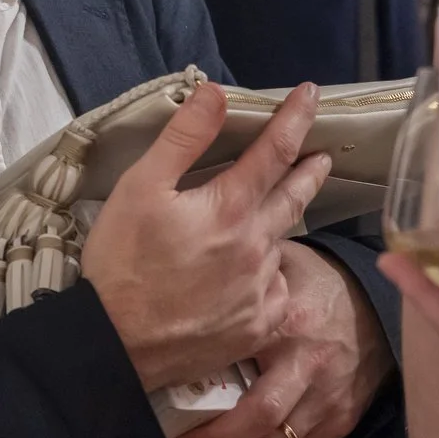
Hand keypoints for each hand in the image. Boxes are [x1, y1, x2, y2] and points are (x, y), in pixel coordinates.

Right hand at [87, 83, 331, 394]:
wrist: (115, 344)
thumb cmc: (121, 262)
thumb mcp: (140, 187)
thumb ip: (183, 137)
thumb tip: (216, 93)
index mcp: (230, 209)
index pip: (275, 151)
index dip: (295, 118)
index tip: (311, 95)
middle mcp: (256, 247)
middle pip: (294, 198)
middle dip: (309, 173)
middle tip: (323, 158)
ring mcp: (260, 291)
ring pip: (280, 246)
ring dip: (279, 226)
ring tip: (271, 217)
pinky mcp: (256, 327)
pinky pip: (275, 292)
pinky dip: (270, 277)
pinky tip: (257, 275)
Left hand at [170, 241, 392, 437]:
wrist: (381, 302)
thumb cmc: (318, 282)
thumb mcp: (279, 267)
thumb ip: (240, 279)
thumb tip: (184, 288)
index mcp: (287, 323)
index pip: (237, 365)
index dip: (199, 387)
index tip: (157, 409)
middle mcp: (309, 365)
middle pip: (257, 420)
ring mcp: (329, 399)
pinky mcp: (341, 420)